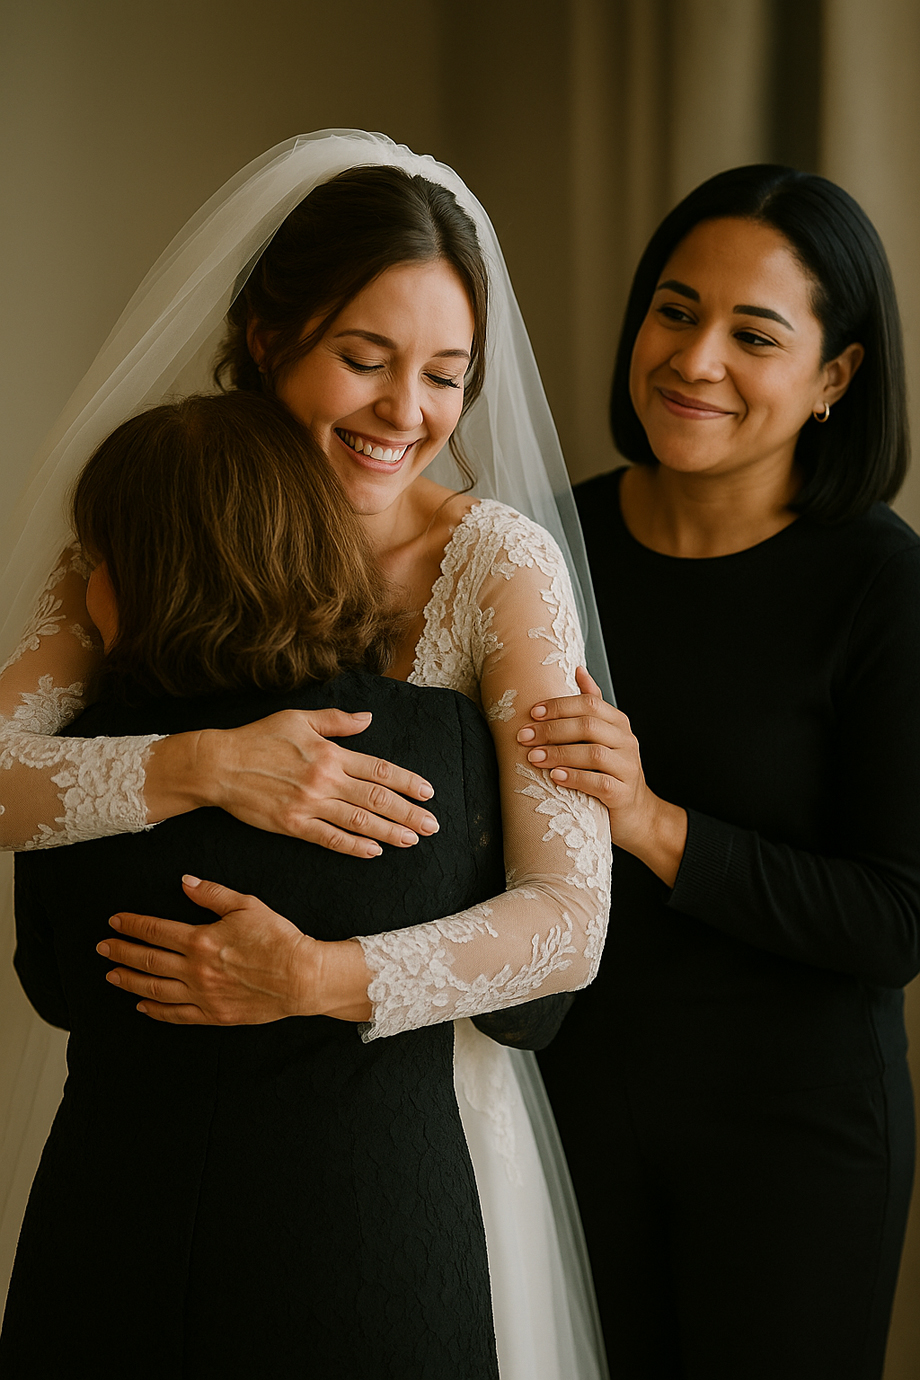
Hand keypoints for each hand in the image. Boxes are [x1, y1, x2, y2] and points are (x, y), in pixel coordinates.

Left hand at [97, 876, 371, 1024]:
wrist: (302, 977)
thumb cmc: (278, 938)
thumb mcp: (247, 906)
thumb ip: (212, 894)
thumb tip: (185, 882)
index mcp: (201, 940)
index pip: (156, 930)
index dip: (132, 924)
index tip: (115, 921)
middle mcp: (195, 970)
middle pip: (148, 960)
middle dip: (121, 952)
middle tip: (102, 947)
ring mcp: (202, 995)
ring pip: (155, 989)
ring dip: (129, 981)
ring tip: (112, 975)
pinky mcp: (213, 1015)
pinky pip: (176, 1015)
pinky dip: (155, 1010)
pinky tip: (142, 1005)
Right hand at [149, 708, 439, 858]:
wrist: (220, 765)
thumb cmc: (258, 738)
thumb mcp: (299, 719)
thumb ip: (336, 721)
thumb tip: (367, 718)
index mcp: (330, 753)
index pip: (378, 770)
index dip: (407, 782)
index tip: (428, 792)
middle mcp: (325, 780)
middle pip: (376, 799)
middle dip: (408, 813)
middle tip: (432, 826)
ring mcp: (309, 804)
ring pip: (358, 821)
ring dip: (389, 832)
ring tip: (412, 840)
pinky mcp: (293, 825)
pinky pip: (330, 838)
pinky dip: (354, 846)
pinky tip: (373, 851)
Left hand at [517, 667, 686, 884]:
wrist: (637, 814)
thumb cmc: (611, 771)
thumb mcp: (604, 736)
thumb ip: (592, 704)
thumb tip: (579, 669)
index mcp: (618, 723)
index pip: (590, 703)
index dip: (559, 706)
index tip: (532, 713)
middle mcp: (627, 741)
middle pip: (588, 726)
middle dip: (552, 729)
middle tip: (524, 736)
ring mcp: (628, 768)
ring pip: (593, 753)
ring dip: (559, 753)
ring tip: (533, 757)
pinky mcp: (623, 794)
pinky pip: (599, 783)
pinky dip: (575, 778)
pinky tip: (555, 776)